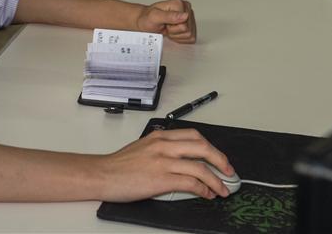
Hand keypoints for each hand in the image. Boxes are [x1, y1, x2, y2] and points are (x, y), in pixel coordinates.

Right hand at [96, 128, 234, 201]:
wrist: (102, 174)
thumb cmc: (119, 165)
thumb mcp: (143, 148)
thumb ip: (163, 150)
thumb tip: (183, 163)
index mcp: (160, 136)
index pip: (194, 136)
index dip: (212, 148)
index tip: (219, 159)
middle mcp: (164, 145)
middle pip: (203, 147)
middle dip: (221, 160)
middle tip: (229, 172)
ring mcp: (163, 161)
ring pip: (200, 167)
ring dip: (216, 180)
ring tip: (223, 189)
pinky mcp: (161, 178)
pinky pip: (191, 183)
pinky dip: (203, 189)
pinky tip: (206, 195)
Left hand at [137, 0, 195, 42]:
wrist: (144, 22)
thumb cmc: (147, 18)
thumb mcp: (155, 16)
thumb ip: (170, 16)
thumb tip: (185, 15)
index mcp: (180, 4)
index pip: (184, 25)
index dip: (172, 28)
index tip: (164, 23)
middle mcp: (186, 9)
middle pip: (187, 31)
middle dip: (174, 32)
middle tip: (165, 25)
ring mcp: (189, 18)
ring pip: (189, 35)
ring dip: (176, 35)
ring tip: (168, 28)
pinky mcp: (190, 26)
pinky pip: (191, 38)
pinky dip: (179, 38)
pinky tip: (173, 32)